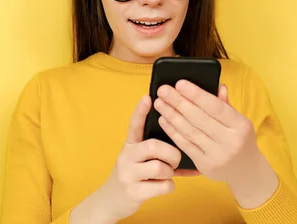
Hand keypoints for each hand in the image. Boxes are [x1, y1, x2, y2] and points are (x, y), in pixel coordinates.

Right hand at [100, 95, 181, 221]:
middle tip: (175, 160)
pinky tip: (163, 186)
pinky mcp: (132, 192)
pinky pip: (162, 186)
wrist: (111, 200)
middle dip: (171, 154)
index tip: (148, 97)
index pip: (134, 124)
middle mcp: (126, 156)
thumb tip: (185, 142)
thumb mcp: (138, 159)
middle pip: (153, 146)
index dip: (140, 111)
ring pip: (159, 168)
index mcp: (129, 145)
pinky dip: (169, 186)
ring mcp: (127, 174)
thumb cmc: (134, 175)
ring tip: (166, 175)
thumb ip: (157, 150)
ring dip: (170, 173)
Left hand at [153, 81, 259, 183]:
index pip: (216, 106)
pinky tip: (163, 120)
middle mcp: (230, 141)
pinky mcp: (205, 165)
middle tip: (162, 90)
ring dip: (171, 115)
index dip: (196, 94)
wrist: (247, 173)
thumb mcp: (239, 122)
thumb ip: (225, 104)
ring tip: (159, 103)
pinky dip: (172, 131)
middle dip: (178, 102)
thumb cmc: (239, 139)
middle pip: (199, 118)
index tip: (179, 83)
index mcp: (241, 125)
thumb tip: (217, 84)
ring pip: (190, 131)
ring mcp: (218, 155)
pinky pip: (185, 145)